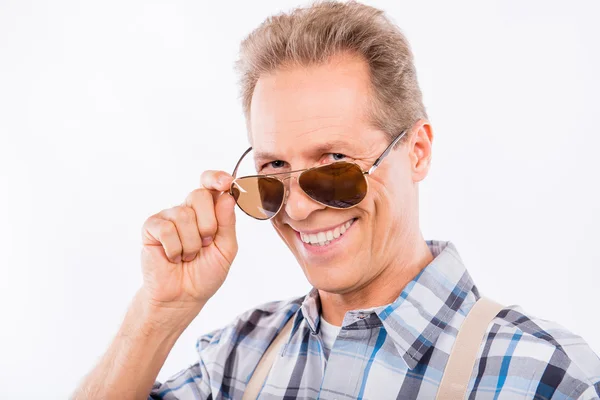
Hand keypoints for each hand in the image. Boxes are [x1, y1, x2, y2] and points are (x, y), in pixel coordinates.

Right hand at [140, 171, 236, 315]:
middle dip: (208, 225)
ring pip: (184, 215)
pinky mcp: (152, 227)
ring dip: (192, 244)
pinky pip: (167, 229)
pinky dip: (175, 249)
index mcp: (208, 211)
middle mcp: (187, 209)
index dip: (217, 178)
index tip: (226, 182)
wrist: (183, 297)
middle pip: (199, 195)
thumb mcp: (226, 249)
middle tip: (205, 244)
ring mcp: (169, 217)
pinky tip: (173, 257)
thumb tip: (227, 195)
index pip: (211, 183)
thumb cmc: (205, 273)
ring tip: (188, 256)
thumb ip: (228, 223)